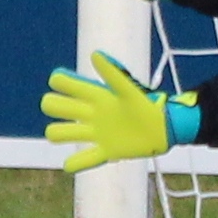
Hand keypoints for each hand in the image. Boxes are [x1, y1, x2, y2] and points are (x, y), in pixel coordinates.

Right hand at [41, 52, 200, 173]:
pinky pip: (82, 160)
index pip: (64, 83)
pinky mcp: (105, 152)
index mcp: (95, 95)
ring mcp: (95, 133)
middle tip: (69, 110)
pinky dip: (74, 164)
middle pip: (55, 106)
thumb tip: (95, 54)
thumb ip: (112, 74)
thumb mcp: (129, 90)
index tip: (61, 82)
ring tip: (70, 133)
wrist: (165, 129)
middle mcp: (90, 113)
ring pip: (60, 132)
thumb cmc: (147, 105)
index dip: (58, 81)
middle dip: (52, 105)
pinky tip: (71, 164)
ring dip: (58, 133)